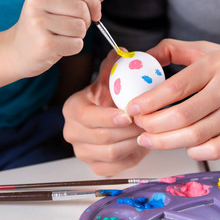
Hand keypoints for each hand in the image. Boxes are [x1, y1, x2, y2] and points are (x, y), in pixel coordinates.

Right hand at [6, 0, 109, 77]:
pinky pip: (76, 44)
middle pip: (82, 8)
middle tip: (74, 27)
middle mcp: (37, 0)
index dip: (94, 1)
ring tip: (63, 36)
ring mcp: (38, 22)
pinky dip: (73, 47)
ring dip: (79, 35)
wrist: (17, 51)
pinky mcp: (44, 43)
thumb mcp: (59, 4)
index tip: (95, 12)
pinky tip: (59, 47)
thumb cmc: (43, 25)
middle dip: (86, 21)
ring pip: (80, 27)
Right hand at [63, 50, 149, 175]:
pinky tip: (140, 144)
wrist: (109, 119)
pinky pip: (117, 166)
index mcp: (73, 109)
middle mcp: (72, 132)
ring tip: (147, 131)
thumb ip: (113, 66)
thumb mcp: (109, 80)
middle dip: (128, 131)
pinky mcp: (96, 167)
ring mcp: (82, 152)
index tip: (129, 115)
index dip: (109, 118)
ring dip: (133, 142)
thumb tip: (123, 52)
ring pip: (111, 153)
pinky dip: (132, 156)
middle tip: (147, 122)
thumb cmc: (109, 98)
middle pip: (102, 137)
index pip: (88, 117)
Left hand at [126, 39, 219, 160]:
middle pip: (183, 115)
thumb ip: (174, 50)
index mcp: (215, 65)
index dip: (149, 100)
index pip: (176, 87)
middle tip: (138, 125)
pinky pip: (217, 148)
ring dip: (167, 141)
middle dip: (153, 124)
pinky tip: (183, 147)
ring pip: (196, 134)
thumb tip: (143, 57)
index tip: (132, 108)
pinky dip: (196, 151)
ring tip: (148, 140)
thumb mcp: (209, 50)